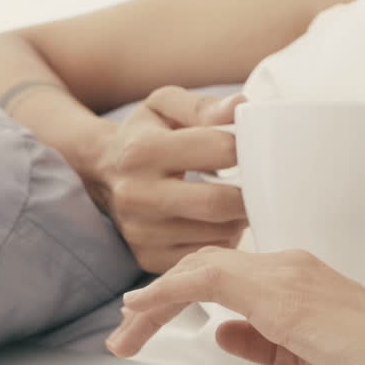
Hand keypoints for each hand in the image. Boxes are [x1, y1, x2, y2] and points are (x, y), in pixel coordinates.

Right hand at [84, 87, 248, 272]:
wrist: (104, 171)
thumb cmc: (145, 134)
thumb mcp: (166, 106)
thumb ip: (203, 106)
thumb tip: (240, 107)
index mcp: (142, 150)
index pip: (220, 151)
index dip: (248, 148)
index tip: (256, 148)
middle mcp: (136, 195)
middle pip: (219, 203)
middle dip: (251, 194)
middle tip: (260, 183)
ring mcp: (140, 232)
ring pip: (218, 234)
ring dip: (239, 218)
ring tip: (236, 199)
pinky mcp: (148, 258)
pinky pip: (206, 253)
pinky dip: (222, 238)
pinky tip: (216, 220)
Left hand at [105, 247, 364, 364]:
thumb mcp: (308, 354)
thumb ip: (264, 341)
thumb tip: (223, 332)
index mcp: (296, 276)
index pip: (223, 272)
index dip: (179, 290)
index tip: (148, 314)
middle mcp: (286, 264)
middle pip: (202, 266)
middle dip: (156, 298)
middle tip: (125, 330)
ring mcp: (284, 273)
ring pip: (198, 268)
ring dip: (153, 301)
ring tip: (125, 333)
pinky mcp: (281, 292)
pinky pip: (208, 279)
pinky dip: (167, 292)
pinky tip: (143, 311)